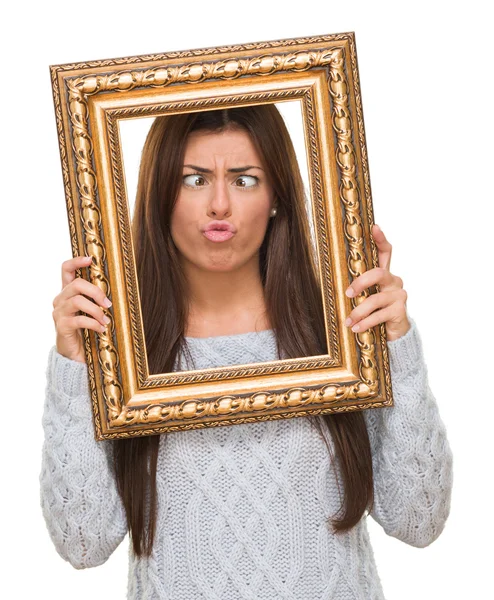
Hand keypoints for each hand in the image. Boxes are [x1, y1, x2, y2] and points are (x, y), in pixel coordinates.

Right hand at [52, 256, 111, 362]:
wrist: (75, 354)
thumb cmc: (86, 330)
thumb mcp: (91, 311)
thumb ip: (96, 299)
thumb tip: (115, 289)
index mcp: (68, 292)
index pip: (66, 269)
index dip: (77, 261)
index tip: (91, 259)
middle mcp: (60, 300)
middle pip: (76, 284)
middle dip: (96, 291)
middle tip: (108, 303)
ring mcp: (59, 313)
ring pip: (77, 301)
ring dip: (96, 310)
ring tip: (106, 320)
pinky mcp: (62, 326)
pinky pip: (79, 320)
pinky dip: (94, 323)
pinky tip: (102, 329)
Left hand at [344, 224, 409, 341]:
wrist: (393, 335)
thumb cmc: (375, 312)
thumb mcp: (366, 298)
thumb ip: (358, 289)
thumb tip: (338, 284)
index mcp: (384, 275)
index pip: (385, 252)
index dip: (380, 239)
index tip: (374, 227)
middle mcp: (394, 281)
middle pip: (378, 273)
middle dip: (360, 282)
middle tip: (348, 293)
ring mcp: (398, 295)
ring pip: (375, 299)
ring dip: (358, 311)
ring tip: (348, 320)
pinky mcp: (400, 310)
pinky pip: (378, 315)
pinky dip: (365, 323)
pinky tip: (356, 328)